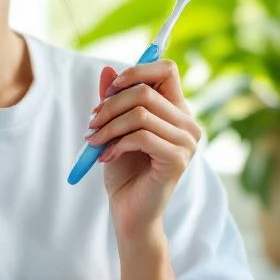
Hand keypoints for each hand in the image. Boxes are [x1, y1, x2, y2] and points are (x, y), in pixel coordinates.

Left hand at [85, 61, 201, 243]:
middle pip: (146, 91)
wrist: (128, 209)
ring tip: (94, 141)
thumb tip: (107, 71)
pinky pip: (141, 137)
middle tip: (91, 122)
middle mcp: (187, 122)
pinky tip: (106, 157)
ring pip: (140, 114)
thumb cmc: (123, 167)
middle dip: (110, 104)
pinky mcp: (178, 160)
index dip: (137, 71)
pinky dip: (116, 144)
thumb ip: (113, 100)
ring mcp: (186, 142)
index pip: (167, 69)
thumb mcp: (114, 127)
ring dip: (109, 126)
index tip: (111, 88)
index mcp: (175, 109)